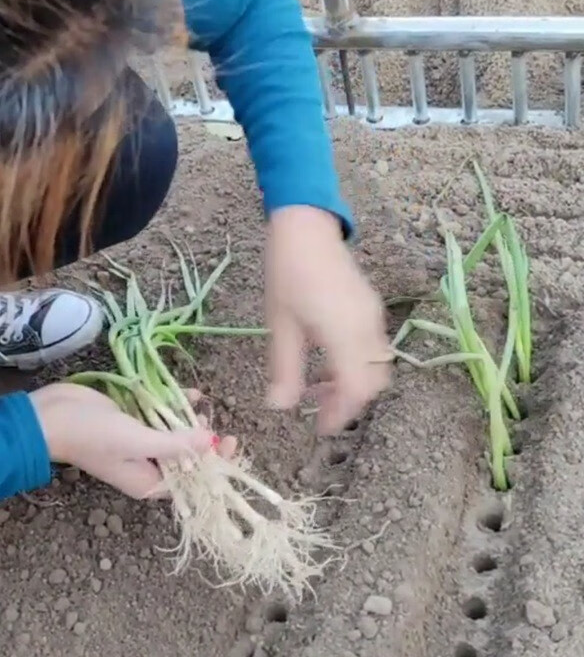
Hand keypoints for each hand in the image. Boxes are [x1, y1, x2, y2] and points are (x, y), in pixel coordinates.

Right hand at [29, 382, 234, 499]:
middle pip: (186, 457)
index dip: (215, 464)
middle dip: (203, 439)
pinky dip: (174, 405)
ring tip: (199, 405)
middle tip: (214, 419)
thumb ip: (175, 444)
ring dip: (189, 419)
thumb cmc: (92, 436)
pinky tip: (188, 393)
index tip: (232, 442)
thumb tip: (213, 443)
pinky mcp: (132, 420)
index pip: (192, 480)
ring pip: (175, 433)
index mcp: (148, 482)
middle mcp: (146, 466)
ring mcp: (139, 442)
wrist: (50, 416)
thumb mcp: (137, 442)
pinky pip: (161, 415)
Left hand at [265, 206, 390, 434]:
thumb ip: (285, 369)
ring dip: (354, 383)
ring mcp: (373, 316)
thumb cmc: (287, 273)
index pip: (357, 389)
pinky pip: (373, 347)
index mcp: (344, 333)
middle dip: (350, 402)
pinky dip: (357, 364)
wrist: (306, 227)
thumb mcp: (280, 325)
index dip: (342, 414)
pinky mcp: (371, 308)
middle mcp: (366, 327)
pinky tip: (326, 361)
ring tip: (319, 386)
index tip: (321, 429)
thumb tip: (281, 407)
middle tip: (320, 410)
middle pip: (374, 382)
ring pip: (377, 365)